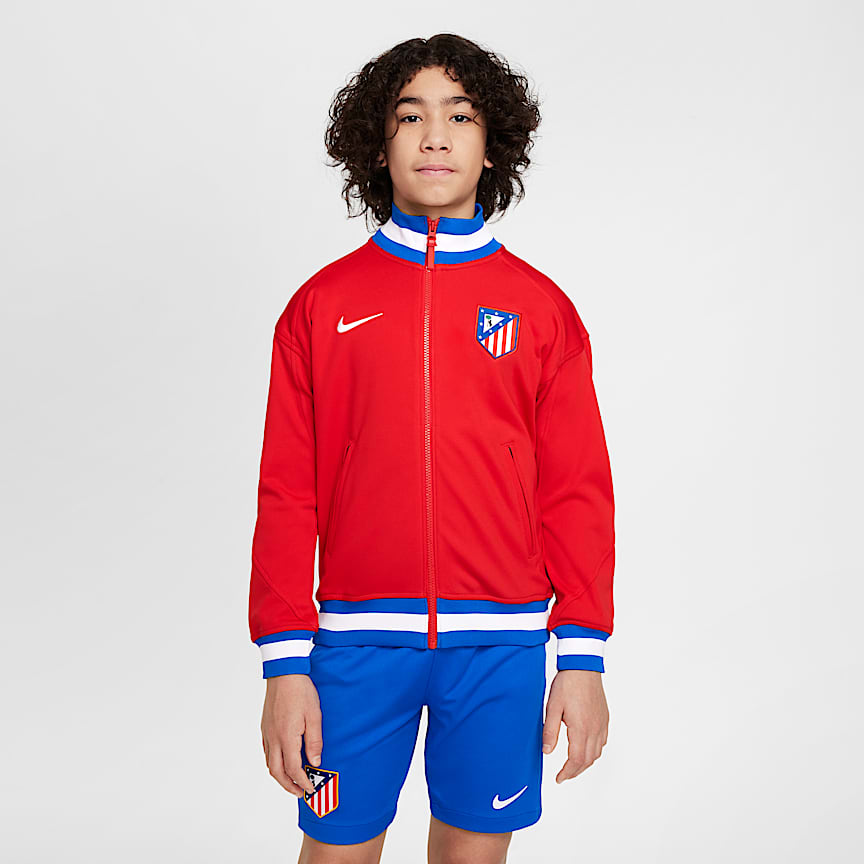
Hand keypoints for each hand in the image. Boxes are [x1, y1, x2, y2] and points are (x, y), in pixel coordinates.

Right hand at [260, 674, 322, 797]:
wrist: (284, 673)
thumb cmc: (301, 691)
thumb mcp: (315, 716)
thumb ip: (314, 741)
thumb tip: (315, 763)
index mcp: (286, 737)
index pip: (293, 769)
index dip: (302, 782)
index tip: (311, 789)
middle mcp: (273, 738)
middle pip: (277, 772)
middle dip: (288, 786)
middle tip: (300, 792)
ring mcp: (267, 733)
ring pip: (269, 763)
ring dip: (280, 776)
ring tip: (292, 781)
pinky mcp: (265, 727)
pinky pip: (267, 752)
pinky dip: (274, 763)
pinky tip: (283, 761)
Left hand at [542, 669, 608, 782]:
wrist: (582, 666)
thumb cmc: (567, 684)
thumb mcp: (552, 707)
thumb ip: (550, 731)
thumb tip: (547, 752)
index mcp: (581, 729)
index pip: (577, 760)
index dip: (567, 773)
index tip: (559, 778)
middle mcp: (595, 729)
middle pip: (588, 760)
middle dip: (576, 771)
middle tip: (564, 775)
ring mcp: (602, 723)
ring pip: (597, 752)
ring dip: (586, 763)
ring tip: (573, 765)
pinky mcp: (605, 717)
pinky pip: (603, 741)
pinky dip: (595, 751)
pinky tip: (586, 748)